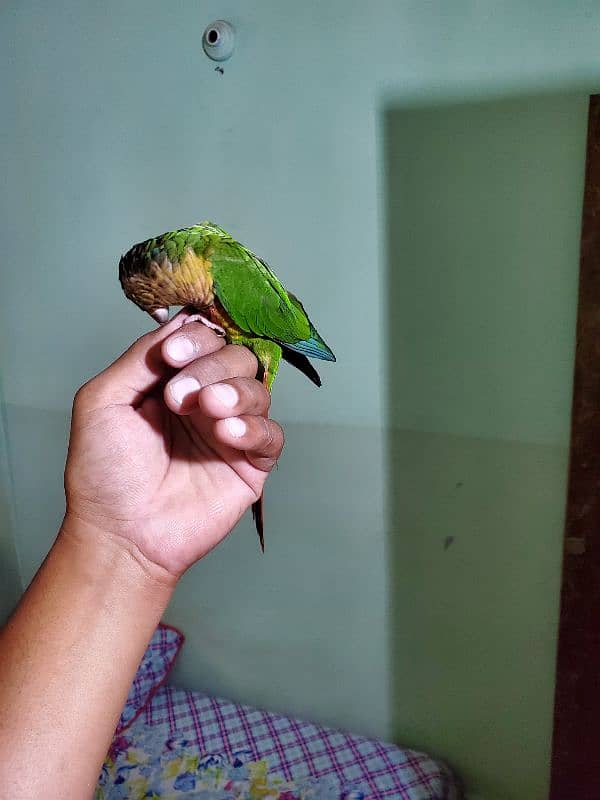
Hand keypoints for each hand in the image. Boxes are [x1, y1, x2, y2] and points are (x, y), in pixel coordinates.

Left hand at [64, 310, 283, 577]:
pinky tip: (228, 434)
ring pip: (259, 389)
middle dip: (212, 367)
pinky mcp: (250, 465)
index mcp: (174, 380)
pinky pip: (272, 435)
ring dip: (235, 392)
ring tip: (208, 410)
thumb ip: (140, 358)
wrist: (121, 533)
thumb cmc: (104, 472)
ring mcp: (230, 431)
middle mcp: (206, 400)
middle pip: (237, 357)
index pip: (204, 339)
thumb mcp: (103, 401)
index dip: (196, 338)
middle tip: (180, 397)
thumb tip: (181, 322)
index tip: (173, 355)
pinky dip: (255, 427)